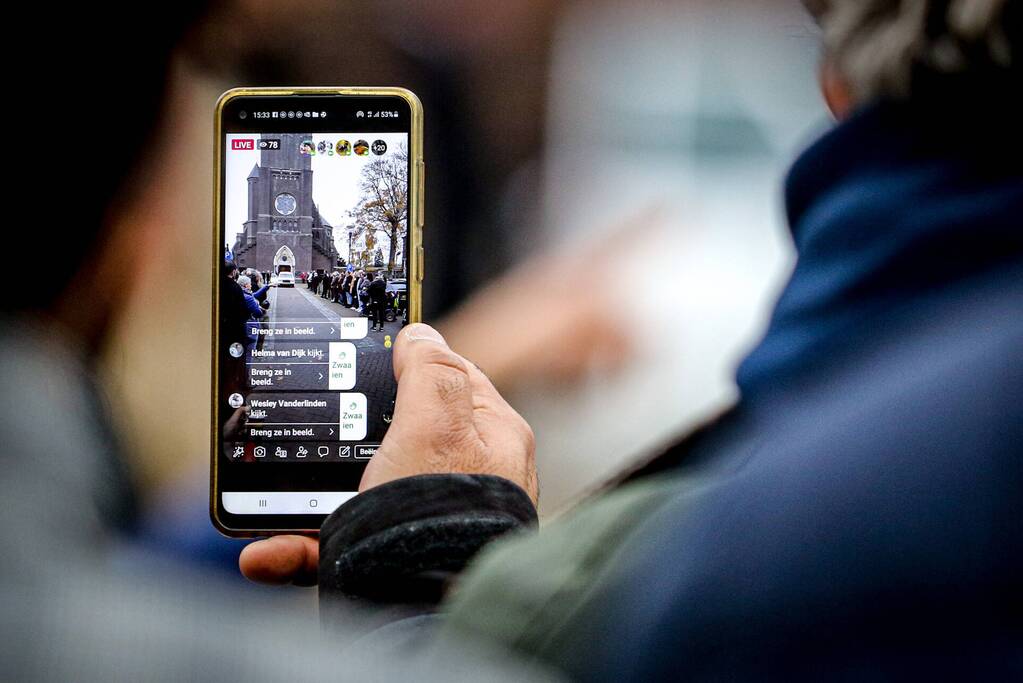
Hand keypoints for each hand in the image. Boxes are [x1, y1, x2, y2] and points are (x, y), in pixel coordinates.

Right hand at [239, 323, 536, 584]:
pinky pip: (338, 544)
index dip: (410, 364)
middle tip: (316, 429)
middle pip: (399, 434)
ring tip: (273, 500)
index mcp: (490, 437)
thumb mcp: (435, 425)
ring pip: (360, 491)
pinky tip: (267, 553)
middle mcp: (465, 479)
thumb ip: (430, 371)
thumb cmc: (441, 515)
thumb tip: (422, 335)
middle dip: (348, 434)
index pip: (451, 380)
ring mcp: (428, 519)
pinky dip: (298, 547)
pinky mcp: (393, 559)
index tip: (370, 357)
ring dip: (309, 497)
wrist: (424, 617)